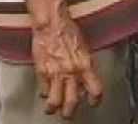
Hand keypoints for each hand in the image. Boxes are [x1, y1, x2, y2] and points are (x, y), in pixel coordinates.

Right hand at [31, 0, 102, 118]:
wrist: (52, 24)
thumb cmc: (68, 31)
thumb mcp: (84, 48)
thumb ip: (84, 65)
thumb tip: (84, 79)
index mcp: (86, 64)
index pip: (95, 89)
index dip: (95, 100)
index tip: (93, 102)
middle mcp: (72, 72)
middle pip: (73, 101)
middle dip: (70, 111)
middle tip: (69, 113)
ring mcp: (56, 74)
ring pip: (54, 102)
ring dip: (53, 108)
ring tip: (53, 109)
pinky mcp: (41, 73)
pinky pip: (43, 91)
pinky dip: (44, 94)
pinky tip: (45, 92)